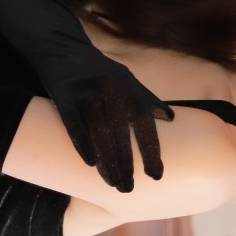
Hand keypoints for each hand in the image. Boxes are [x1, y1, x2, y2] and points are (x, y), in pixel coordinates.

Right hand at [47, 59, 173, 192]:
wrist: (64, 47)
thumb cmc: (100, 70)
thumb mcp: (128, 78)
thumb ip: (148, 99)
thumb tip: (172, 118)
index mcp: (129, 87)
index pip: (144, 123)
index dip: (151, 150)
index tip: (157, 176)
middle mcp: (111, 90)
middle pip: (121, 132)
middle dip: (127, 162)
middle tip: (130, 188)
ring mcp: (86, 92)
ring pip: (99, 131)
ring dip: (107, 160)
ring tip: (113, 183)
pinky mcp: (63, 96)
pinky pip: (74, 124)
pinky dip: (83, 144)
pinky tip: (91, 164)